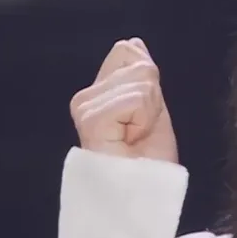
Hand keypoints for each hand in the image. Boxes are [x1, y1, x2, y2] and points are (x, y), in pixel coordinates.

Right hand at [69, 38, 177, 162]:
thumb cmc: (148, 161)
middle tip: (142, 131)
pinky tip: (133, 140)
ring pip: (141, 81)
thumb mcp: (152, 108)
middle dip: (152, 99)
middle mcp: (84, 98)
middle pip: (138, 65)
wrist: (143, 195)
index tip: (143, 119)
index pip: (127, 52)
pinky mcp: (91, 118)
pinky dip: (146, 118)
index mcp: (96, 92)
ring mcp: (84, 107)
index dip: (149, 85)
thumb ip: (142, 77)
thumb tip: (134, 42)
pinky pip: (137, 97)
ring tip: (137, 138)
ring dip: (151, 112)